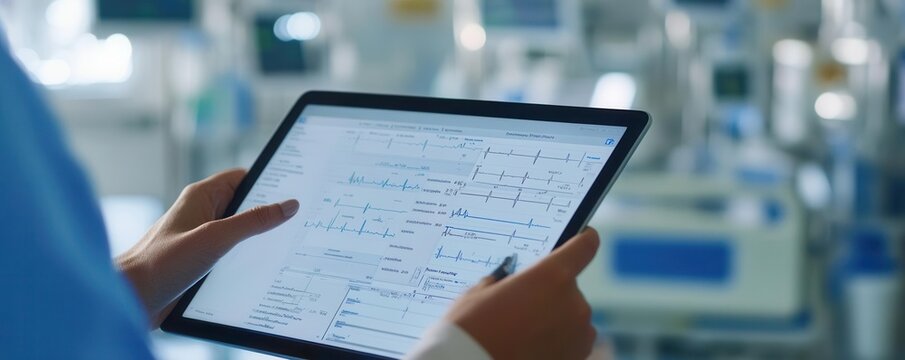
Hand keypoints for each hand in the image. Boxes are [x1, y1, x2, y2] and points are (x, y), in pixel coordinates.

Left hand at [116, 169, 298, 327]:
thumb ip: (253, 221)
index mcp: (200, 197)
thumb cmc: (161, 264)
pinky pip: (231, 254)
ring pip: (239, 232)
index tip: (295, 189)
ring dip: (257, 241)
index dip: (269, 182)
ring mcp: (200, 238)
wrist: (131, 298)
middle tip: (297, 222)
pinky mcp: (200, 261)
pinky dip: (246, 259)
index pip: (243, 178)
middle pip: (244, 205)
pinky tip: (261, 270)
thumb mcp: (215, 238)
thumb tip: (287, 205)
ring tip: (284, 247)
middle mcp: (201, 214)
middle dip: (268, 214)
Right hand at [445, 228, 599, 359]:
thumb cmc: (471, 331)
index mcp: (552, 276)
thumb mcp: (479, 294)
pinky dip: (556, 340)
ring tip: (521, 331)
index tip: (582, 236)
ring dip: (553, 318)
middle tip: (520, 305)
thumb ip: (505, 279)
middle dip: (548, 292)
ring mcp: (580, 332)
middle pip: (568, 286)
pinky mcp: (580, 356)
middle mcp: (574, 301)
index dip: (583, 239)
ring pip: (570, 315)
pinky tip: (529, 346)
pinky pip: (572, 339)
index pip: (584, 245)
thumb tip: (510, 281)